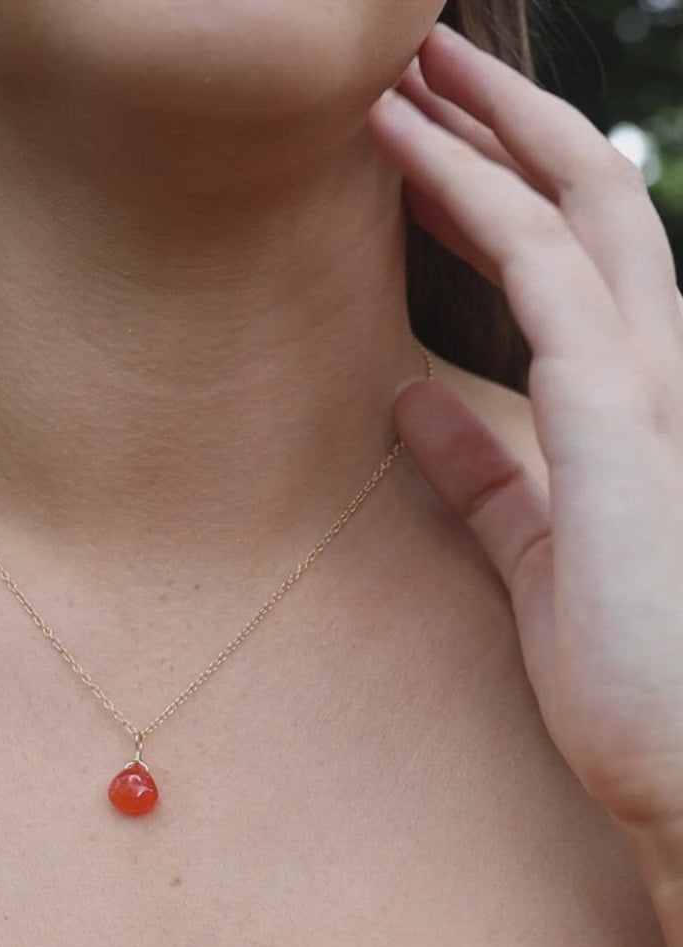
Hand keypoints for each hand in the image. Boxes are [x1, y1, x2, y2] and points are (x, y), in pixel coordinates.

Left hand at [366, 22, 682, 857]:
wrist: (678, 768)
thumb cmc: (617, 670)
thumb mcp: (528, 550)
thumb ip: (481, 472)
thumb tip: (409, 397)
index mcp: (630, 405)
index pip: (576, 252)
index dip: (504, 177)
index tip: (425, 133)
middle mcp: (653, 376)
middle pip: (587, 198)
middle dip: (504, 115)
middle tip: (418, 57)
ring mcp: (644, 396)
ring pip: (567, 212)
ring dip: (478, 130)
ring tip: (399, 76)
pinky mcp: (615, 432)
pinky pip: (542, 281)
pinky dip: (473, 205)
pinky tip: (405, 159)